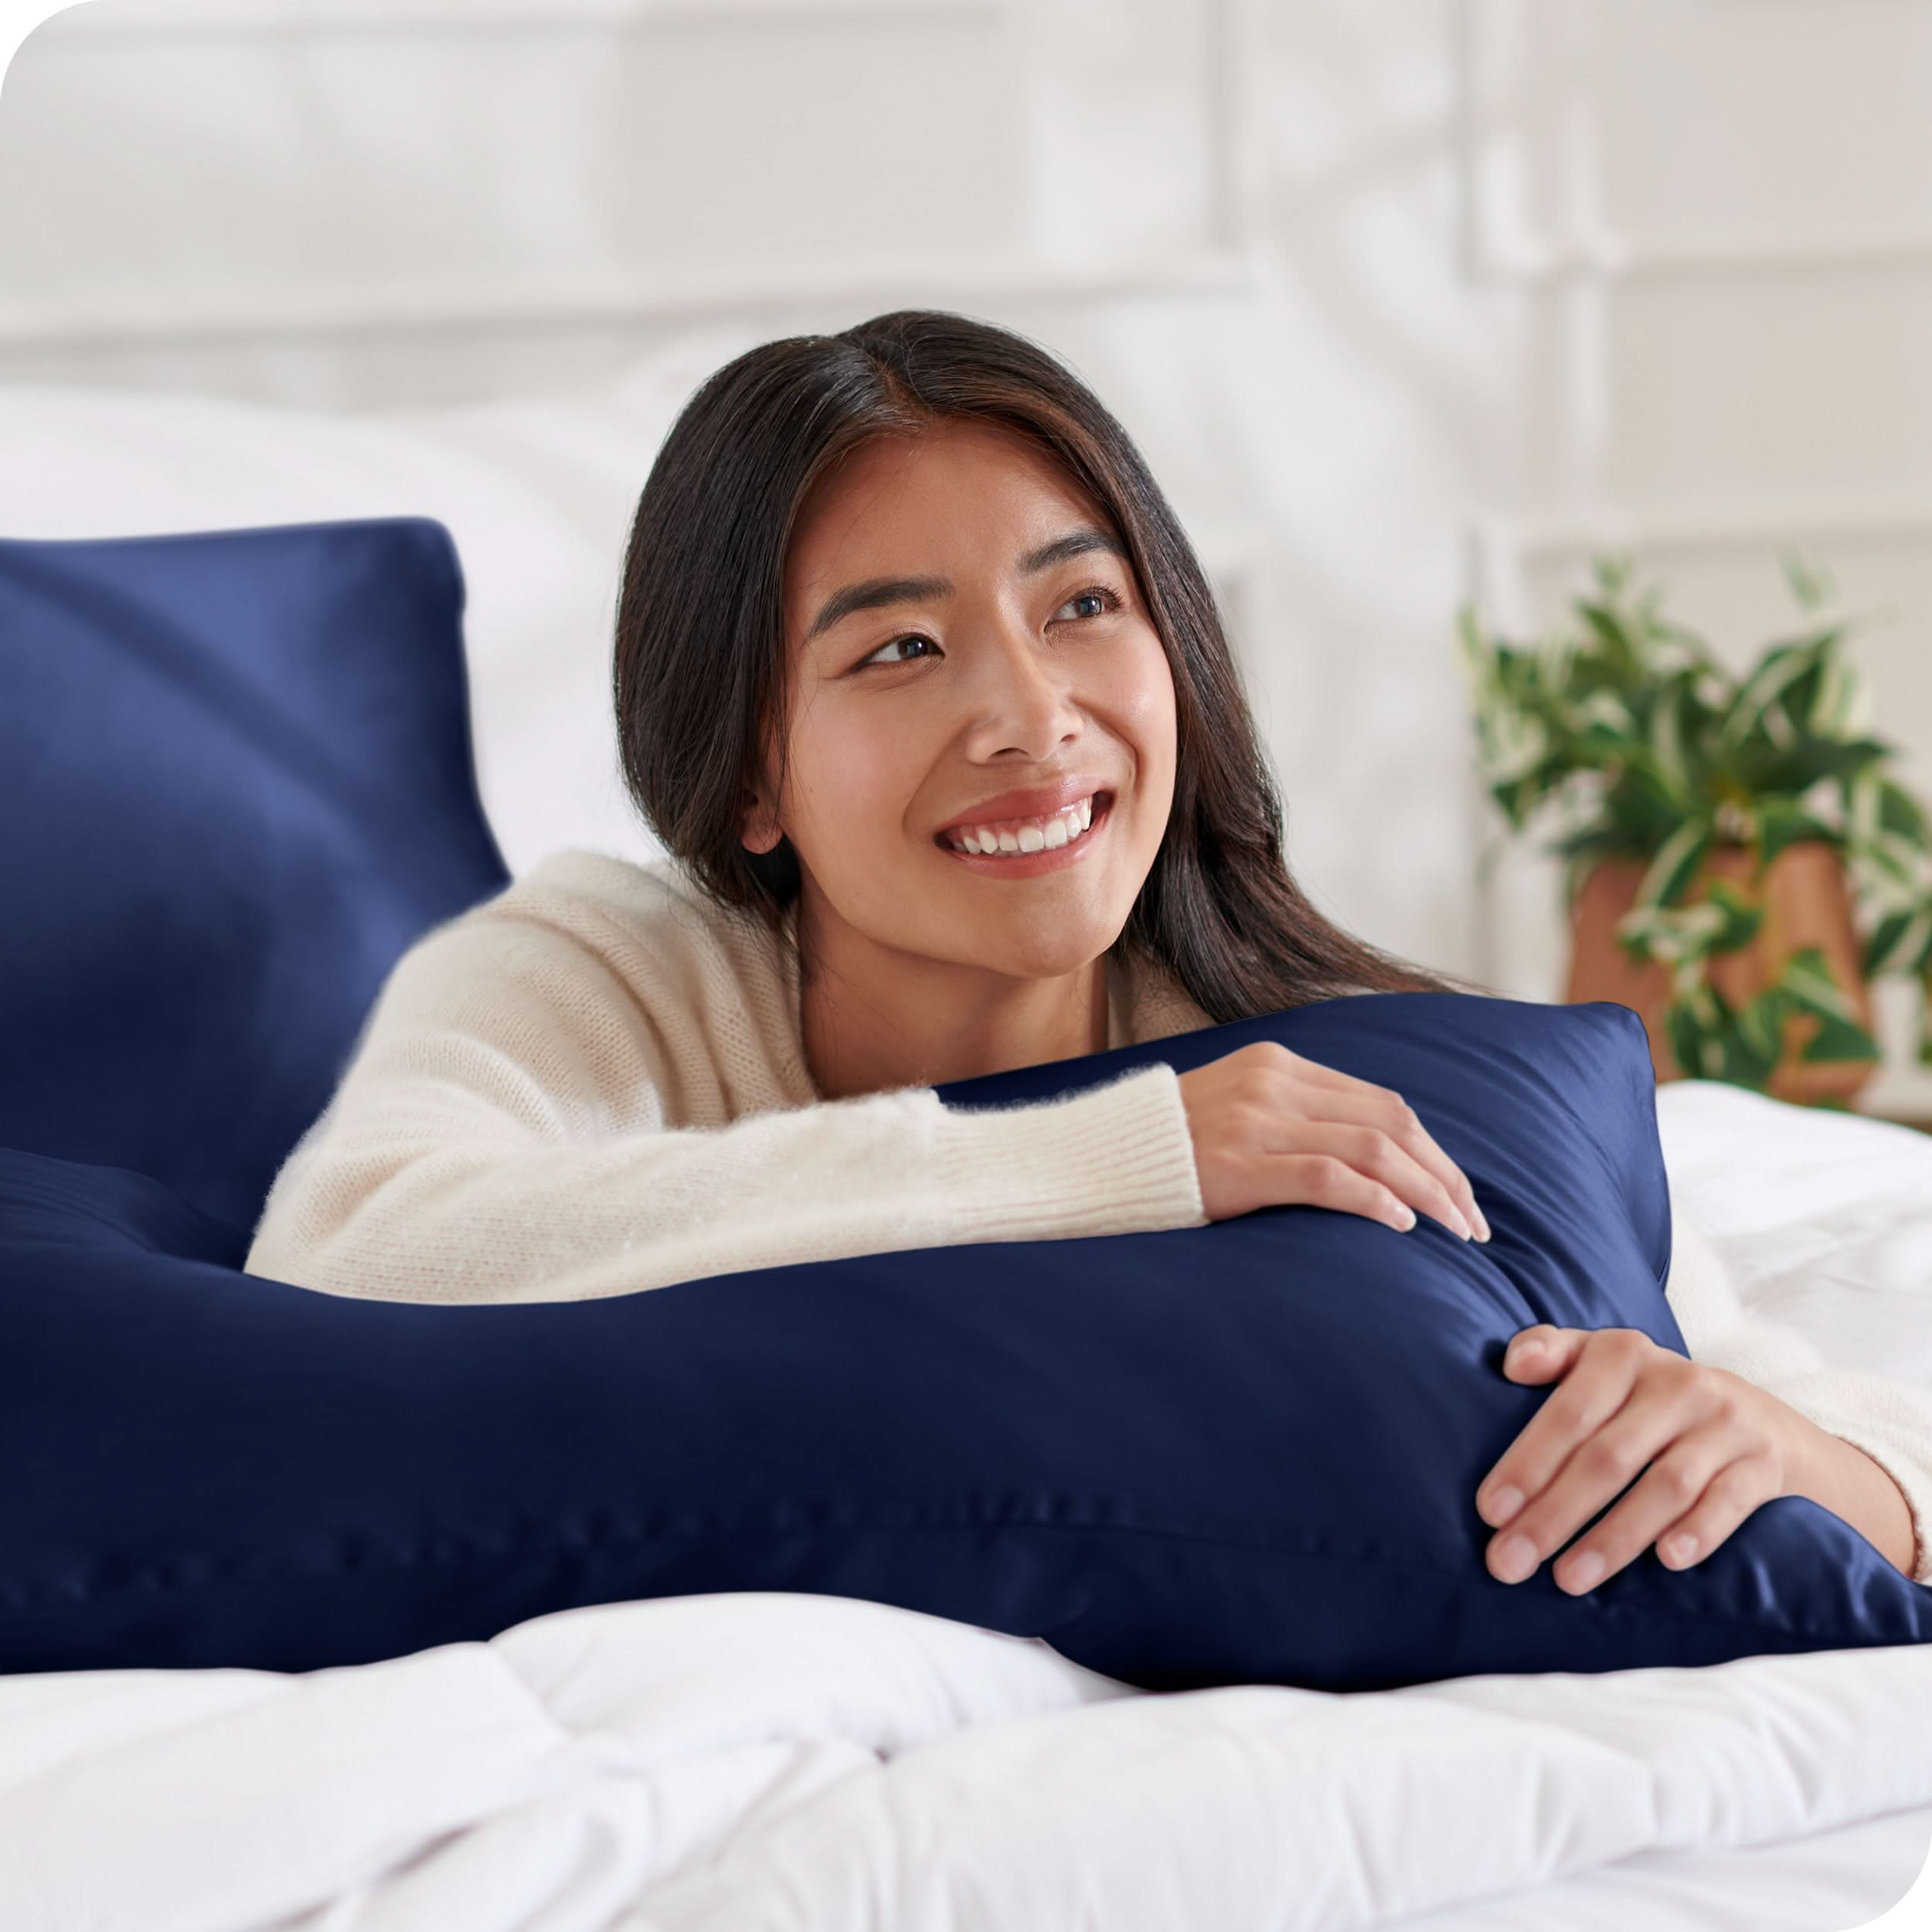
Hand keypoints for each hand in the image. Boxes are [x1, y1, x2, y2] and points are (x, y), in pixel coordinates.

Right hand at [1175, 1041, 1488, 1241]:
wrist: (1094, 1159)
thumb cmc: (1169, 1150)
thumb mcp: (1236, 1112)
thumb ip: (1293, 1119)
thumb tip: (1367, 1157)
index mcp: (1278, 1065)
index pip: (1382, 1102)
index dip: (1432, 1150)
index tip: (1459, 1193)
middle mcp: (1273, 1084)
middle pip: (1390, 1123)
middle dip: (1444, 1175)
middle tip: (1473, 1224)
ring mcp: (1255, 1122)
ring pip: (1372, 1149)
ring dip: (1426, 1193)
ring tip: (1454, 1232)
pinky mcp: (1238, 1165)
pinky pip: (1327, 1178)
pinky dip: (1374, 1200)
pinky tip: (1400, 1227)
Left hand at [1476, 1325, 1810, 1592]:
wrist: (1759, 1419)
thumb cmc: (1649, 1396)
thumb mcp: (1602, 1361)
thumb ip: (1553, 1352)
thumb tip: (1513, 1364)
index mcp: (1624, 1354)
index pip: (1569, 1412)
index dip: (1527, 1461)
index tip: (1490, 1512)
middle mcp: (1677, 1383)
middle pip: (1609, 1456)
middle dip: (1554, 1514)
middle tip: (1510, 1563)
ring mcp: (1724, 1424)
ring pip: (1665, 1485)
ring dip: (1614, 1537)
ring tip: (1568, 1579)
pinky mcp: (1761, 1464)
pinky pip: (1729, 1501)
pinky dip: (1698, 1531)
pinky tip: (1667, 1562)